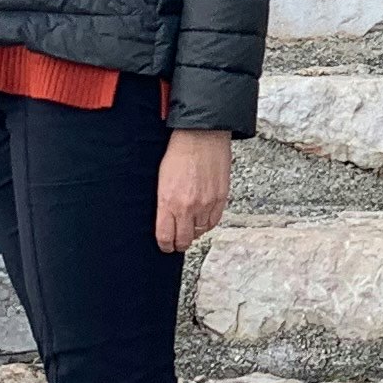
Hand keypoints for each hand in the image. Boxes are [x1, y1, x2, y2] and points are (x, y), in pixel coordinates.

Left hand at [156, 127, 233, 252]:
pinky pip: (214, 221)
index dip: (165, 246)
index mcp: (168, 202)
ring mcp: (206, 204)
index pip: (165, 236)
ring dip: (194, 231)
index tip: (165, 246)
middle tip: (178, 242)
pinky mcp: (220, 199)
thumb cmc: (179, 152)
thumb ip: (164, 204)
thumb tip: (166, 221)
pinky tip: (203, 218)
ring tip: (191, 225)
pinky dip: (207, 223)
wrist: (202, 136)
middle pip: (184, 240)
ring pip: (200, 232)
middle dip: (179, 243)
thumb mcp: (161, 180)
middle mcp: (188, 207)